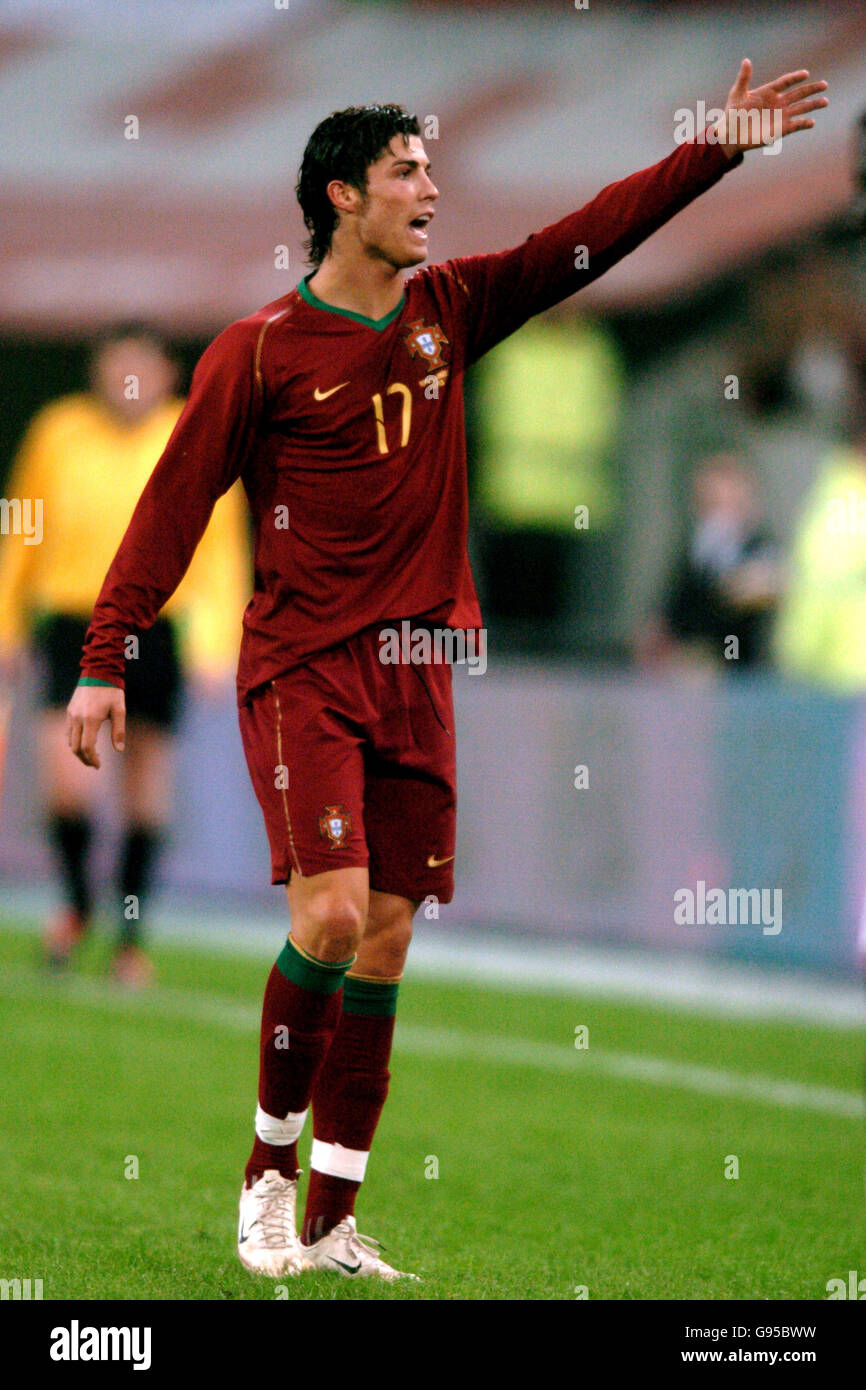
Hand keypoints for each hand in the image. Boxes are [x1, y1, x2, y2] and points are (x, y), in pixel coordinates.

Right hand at [66, 684, 125, 767]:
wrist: (98, 671)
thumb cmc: (112, 691)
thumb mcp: (119, 711)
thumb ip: (119, 731)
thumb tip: (119, 750)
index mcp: (91, 720)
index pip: (87, 747)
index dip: (92, 759)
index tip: (99, 765)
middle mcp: (77, 718)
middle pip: (75, 748)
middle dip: (84, 759)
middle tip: (94, 764)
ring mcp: (71, 714)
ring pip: (69, 740)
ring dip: (79, 751)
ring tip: (92, 754)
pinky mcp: (69, 711)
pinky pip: (68, 731)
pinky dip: (74, 741)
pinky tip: (85, 741)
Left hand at [713, 59, 827, 156]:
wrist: (731, 135)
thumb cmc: (733, 113)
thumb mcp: (737, 94)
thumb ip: (744, 78)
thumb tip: (746, 60)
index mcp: (769, 91)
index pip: (785, 82)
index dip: (795, 78)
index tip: (805, 73)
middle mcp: (778, 102)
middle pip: (798, 93)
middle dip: (812, 89)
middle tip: (825, 84)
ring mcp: (781, 116)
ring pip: (801, 108)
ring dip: (813, 105)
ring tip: (825, 101)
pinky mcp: (781, 130)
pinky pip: (795, 125)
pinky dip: (803, 124)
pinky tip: (811, 122)